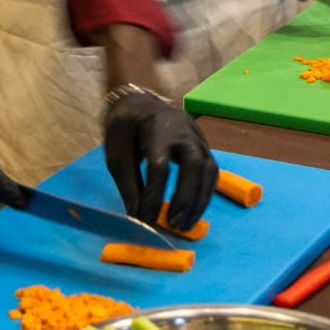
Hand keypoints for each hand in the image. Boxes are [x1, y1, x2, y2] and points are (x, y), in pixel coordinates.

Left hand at [103, 90, 217, 232]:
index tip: (145, 221)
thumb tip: (138, 217)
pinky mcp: (204, 147)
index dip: (153, 196)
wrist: (141, 102)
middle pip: (194, 165)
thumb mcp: (117, 154)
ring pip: (209, 170)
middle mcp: (184, 131)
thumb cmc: (126, 128)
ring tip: (185, 226)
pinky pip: (211, 173)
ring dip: (200, 201)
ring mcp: (198, 138)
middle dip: (185, 198)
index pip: (159, 166)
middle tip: (172, 225)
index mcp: (156, 128)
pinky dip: (205, 195)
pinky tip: (193, 212)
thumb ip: (128, 185)